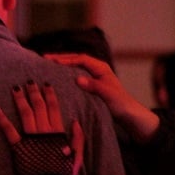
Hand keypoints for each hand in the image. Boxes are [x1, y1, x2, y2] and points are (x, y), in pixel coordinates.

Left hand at [0, 81, 83, 174]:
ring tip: (15, 88)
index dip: (50, 94)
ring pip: (25, 113)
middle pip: (39, 106)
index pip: (54, 108)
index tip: (46, 83)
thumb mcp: (77, 155)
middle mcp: (44, 131)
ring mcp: (31, 138)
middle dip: (34, 92)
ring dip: (20, 99)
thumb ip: (78, 138)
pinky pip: (9, 130)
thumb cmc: (63, 172)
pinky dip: (2, 119)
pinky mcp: (19, 147)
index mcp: (58, 132)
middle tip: (28, 81)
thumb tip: (75, 121)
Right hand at [44, 53, 159, 143]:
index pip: (81, 59)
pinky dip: (66, 75)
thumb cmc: (121, 104)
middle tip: (45, 59)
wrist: (130, 115)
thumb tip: (78, 79)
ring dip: (62, 66)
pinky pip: (76, 77)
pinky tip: (57, 78)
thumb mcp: (107, 94)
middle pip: (76, 60)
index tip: (52, 61)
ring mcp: (94, 77)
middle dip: (61, 59)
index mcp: (101, 68)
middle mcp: (97, 70)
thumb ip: (93, 86)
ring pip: (75, 68)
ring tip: (47, 66)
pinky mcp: (91, 86)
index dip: (66, 59)